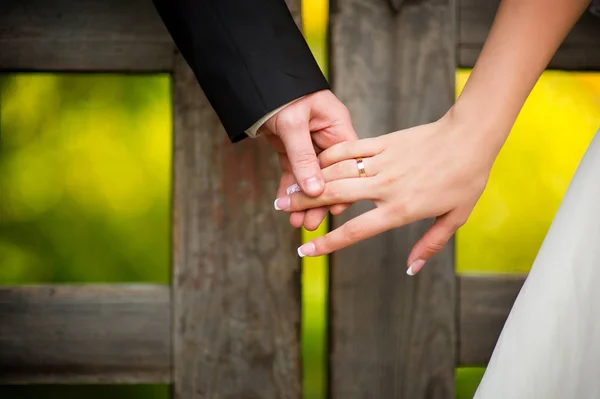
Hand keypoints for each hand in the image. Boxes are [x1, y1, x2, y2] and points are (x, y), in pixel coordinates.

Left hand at [261, 89, 357, 229]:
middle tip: (309, 223)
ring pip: (310, 178)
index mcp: (337, 126)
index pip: (347, 163)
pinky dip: (290, 188)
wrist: (253, 79)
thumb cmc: (278, 92)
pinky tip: (285, 205)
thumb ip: (303, 158)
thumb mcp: (293, 124)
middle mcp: (327, 136)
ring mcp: (309, 143)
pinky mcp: (292, 147)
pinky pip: (294, 172)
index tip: (335, 209)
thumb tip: (316, 191)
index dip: (343, 187)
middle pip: (328, 174)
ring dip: (303, 200)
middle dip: (318, 200)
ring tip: (296, 222)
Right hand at [274, 110, 503, 273]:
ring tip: (289, 189)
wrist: (470, 137)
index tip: (305, 251)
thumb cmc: (466, 179)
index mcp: (400, 209)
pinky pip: (350, 149)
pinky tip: (315, 162)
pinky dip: (329, 156)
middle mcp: (385, 187)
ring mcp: (383, 162)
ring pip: (337, 173)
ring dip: (311, 181)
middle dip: (304, 204)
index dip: (327, 244)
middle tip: (281, 210)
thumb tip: (410, 268)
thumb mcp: (454, 218)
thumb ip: (429, 245)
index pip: (355, 231)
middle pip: (335, 197)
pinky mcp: (383, 143)